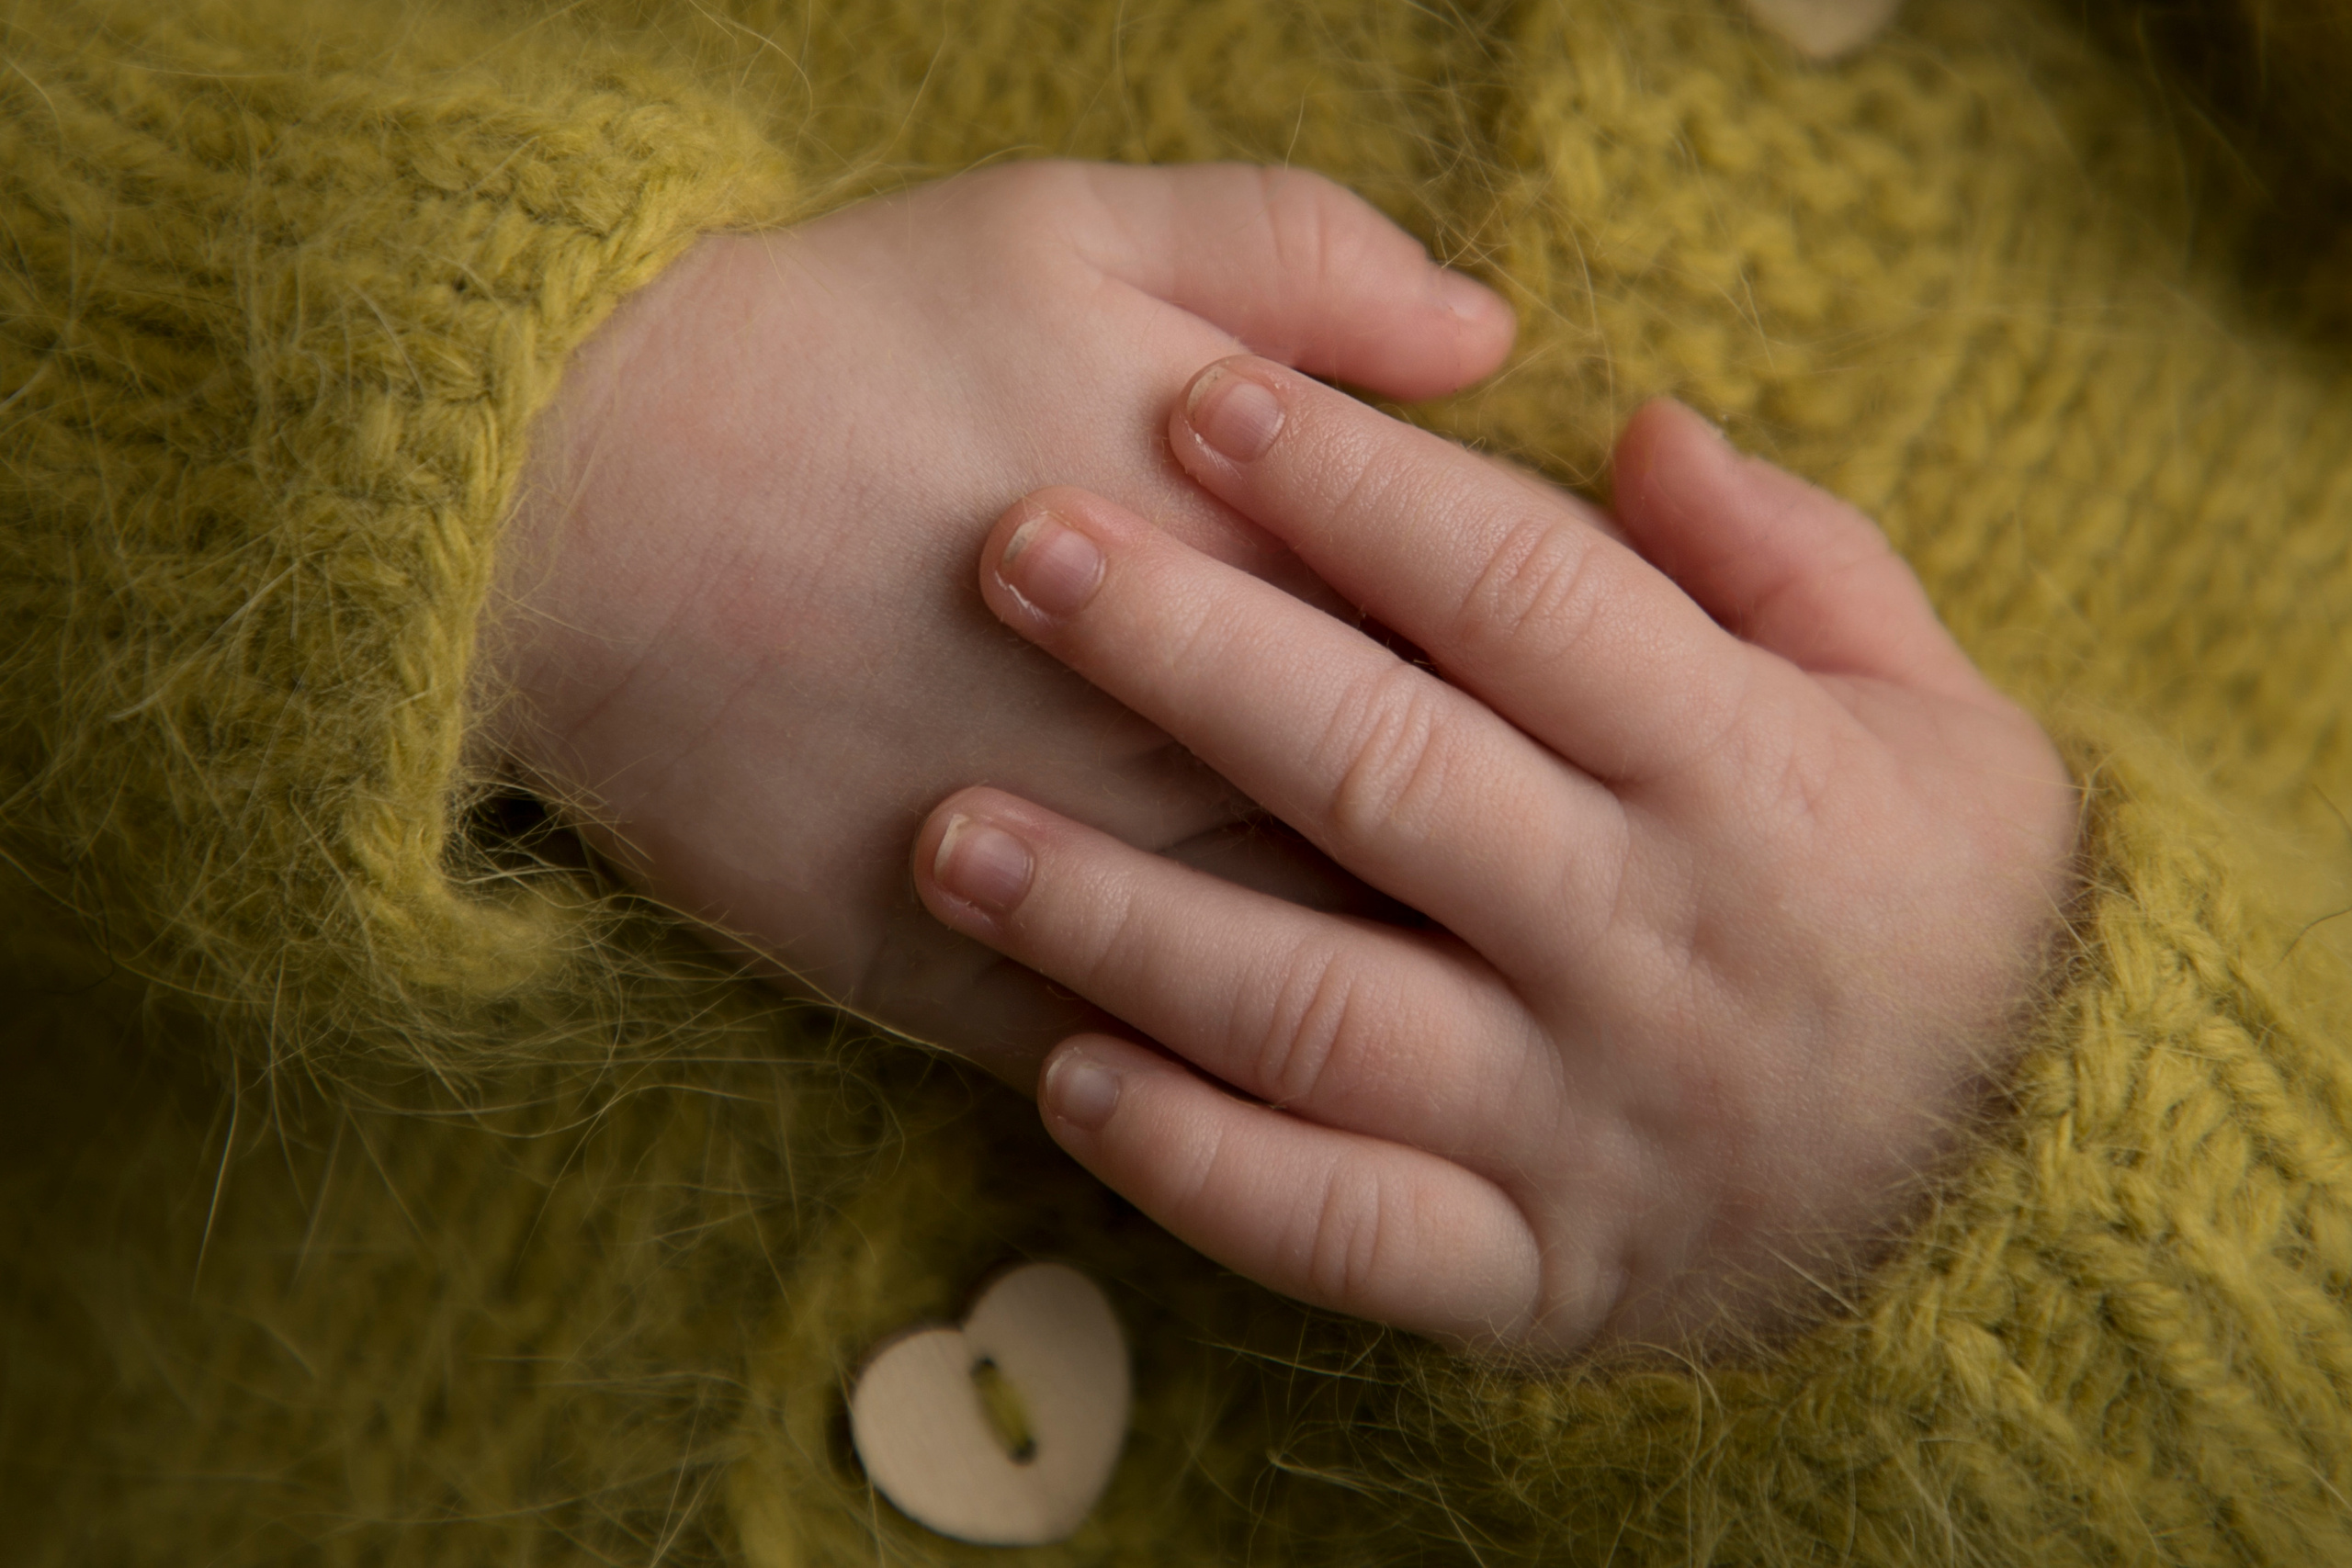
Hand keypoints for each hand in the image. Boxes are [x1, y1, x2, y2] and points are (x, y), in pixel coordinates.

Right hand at [488, 164, 1513, 1078]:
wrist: (572, 514)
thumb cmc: (831, 348)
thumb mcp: (1066, 223)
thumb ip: (1300, 255)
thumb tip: (1490, 335)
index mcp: (1258, 548)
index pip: (1505, 636)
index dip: (1591, 674)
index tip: (1612, 697)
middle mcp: (1202, 736)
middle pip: (1441, 826)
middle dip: (1542, 852)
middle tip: (1587, 863)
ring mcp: (1093, 878)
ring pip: (1328, 975)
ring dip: (1433, 994)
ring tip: (1502, 992)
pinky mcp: (974, 983)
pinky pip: (1162, 1072)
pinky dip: (1252, 1090)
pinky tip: (1320, 1091)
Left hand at [912, 362, 2079, 1352]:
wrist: (2013, 1214)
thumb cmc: (1943, 922)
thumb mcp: (1945, 718)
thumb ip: (1801, 561)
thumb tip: (1645, 424)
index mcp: (1749, 776)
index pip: (1525, 598)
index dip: (1353, 485)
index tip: (1199, 397)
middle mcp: (1649, 945)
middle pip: (1384, 774)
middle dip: (1186, 652)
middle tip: (1015, 551)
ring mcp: (1578, 1122)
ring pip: (1320, 1012)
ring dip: (1123, 920)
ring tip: (956, 830)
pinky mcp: (1527, 1272)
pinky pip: (1339, 1227)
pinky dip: (1194, 1162)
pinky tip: (1060, 1074)